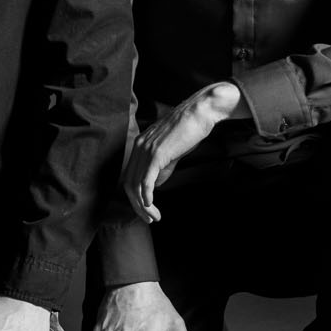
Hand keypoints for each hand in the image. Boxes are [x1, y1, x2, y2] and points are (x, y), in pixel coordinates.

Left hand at [123, 81, 240, 222]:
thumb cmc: (191, 128)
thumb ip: (161, 166)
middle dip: (137, 206)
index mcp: (140, 144)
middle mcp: (138, 146)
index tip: (148, 210)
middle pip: (128, 183)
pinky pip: (146, 180)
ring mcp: (146, 149)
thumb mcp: (173, 149)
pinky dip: (146, 196)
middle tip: (149, 219)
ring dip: (143, 206)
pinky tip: (151, 206)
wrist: (202, 111)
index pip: (130, 176)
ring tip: (154, 217)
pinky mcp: (157, 153)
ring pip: (136, 185)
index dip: (136, 197)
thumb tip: (154, 185)